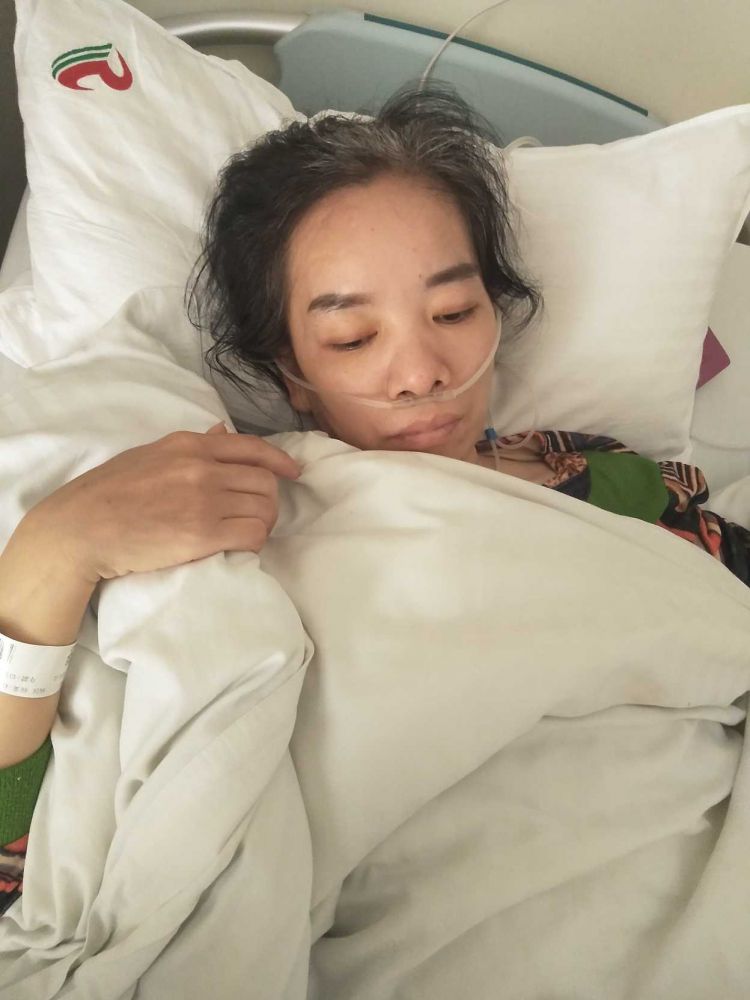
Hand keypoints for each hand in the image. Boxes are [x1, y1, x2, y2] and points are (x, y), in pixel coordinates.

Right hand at [26, 423, 300, 582]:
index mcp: (189, 445)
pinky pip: (252, 535)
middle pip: (265, 482)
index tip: (294, 472)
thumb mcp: (151, 454)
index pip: (251, 447)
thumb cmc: (109, 492)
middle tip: (258, 514)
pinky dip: (255, 542)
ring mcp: (203, 502)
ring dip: (264, 523)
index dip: (280, 461)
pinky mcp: (202, 535)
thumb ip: (192, 446)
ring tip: (248, 531)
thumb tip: (222, 432)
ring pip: (264, 509)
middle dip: (270, 499)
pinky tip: (241, 546)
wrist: (82, 527)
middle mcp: (202, 469)